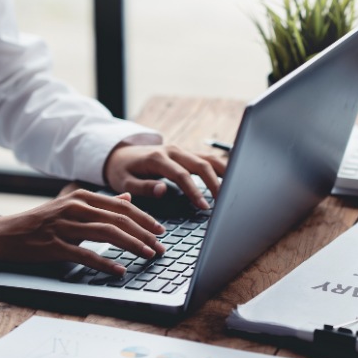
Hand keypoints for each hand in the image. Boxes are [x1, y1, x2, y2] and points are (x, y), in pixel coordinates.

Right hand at [0, 190, 166, 275]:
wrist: (5, 234)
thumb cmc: (42, 221)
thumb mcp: (72, 207)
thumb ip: (101, 203)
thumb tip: (129, 199)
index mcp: (81, 197)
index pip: (121, 207)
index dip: (144, 218)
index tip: (160, 231)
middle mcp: (74, 208)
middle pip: (118, 219)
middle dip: (144, 234)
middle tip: (160, 247)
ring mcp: (64, 226)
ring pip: (106, 234)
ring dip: (131, 245)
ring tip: (147, 255)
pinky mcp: (54, 245)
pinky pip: (85, 254)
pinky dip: (105, 263)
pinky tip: (119, 270)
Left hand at [104, 144, 226, 209]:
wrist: (122, 153)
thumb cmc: (123, 170)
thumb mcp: (124, 181)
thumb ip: (143, 187)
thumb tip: (162, 190)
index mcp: (157, 158)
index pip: (181, 174)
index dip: (194, 190)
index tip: (204, 206)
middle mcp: (173, 151)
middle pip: (201, 164)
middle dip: (215, 183)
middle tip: (224, 201)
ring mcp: (182, 150)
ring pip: (209, 158)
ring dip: (224, 172)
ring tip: (234, 189)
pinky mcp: (188, 153)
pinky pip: (208, 159)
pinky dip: (222, 167)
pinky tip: (232, 179)